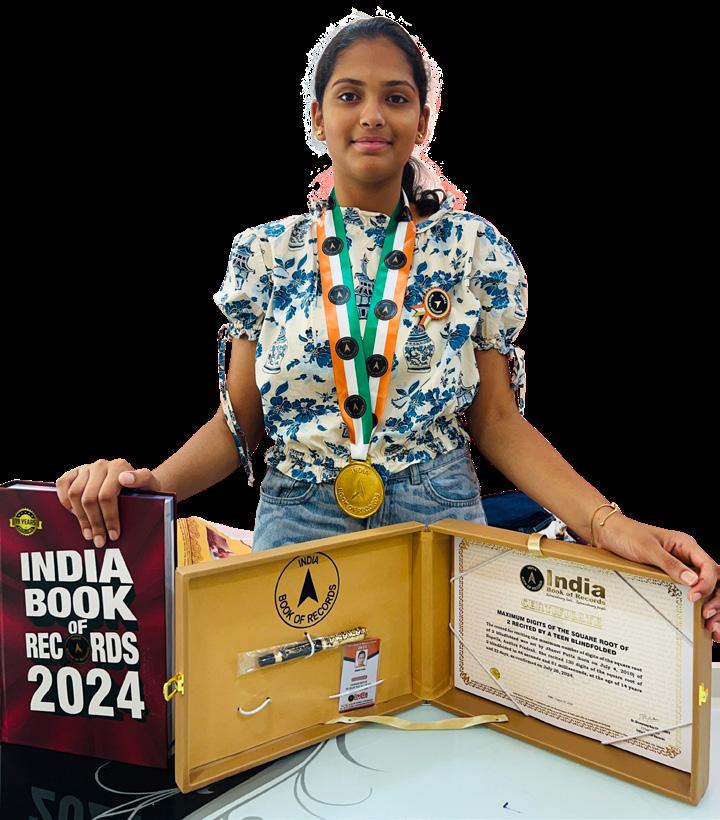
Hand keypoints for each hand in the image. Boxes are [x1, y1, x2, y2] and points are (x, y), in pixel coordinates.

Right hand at [56, 459, 161, 548]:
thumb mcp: (150, 484)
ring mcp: (86, 468)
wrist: (132, 481)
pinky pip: (62, 486)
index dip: (109, 518)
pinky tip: (75, 515)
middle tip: (100, 541)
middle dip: (95, 523)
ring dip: (80, 518)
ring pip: (74, 495)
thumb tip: (125, 478)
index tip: (114, 535)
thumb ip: (143, 478)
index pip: (107, 496)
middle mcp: (101, 465)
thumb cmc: (142, 487)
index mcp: (119, 466)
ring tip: (89, 534)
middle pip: (89, 498)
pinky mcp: (74, 472)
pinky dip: (65, 502)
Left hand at [595, 512, 718, 641]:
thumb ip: (670, 564)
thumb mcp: (647, 549)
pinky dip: (698, 604)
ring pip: (706, 587)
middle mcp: (687, 556)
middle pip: (714, 579)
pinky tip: (700, 620)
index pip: (708, 566)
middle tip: (707, 617)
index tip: (694, 597)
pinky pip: (690, 589)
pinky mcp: (671, 575)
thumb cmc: (627, 535)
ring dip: (712, 605)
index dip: (706, 583)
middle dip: (716, 599)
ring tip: (711, 626)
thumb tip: (692, 580)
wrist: (608, 533)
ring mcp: (681, 566)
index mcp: (685, 545)